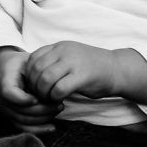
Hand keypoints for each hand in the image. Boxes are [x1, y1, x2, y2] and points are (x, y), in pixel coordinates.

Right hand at [0, 47, 61, 134]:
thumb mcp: (27, 62)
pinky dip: (39, 130)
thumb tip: (51, 77)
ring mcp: (7, 111)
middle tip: (59, 103)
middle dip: (43, 109)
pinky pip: (25, 129)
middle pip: (21, 111)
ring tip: (58, 109)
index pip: (9, 94)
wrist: (9, 72)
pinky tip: (52, 127)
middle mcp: (3, 100)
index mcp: (4, 82)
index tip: (37, 98)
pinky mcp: (13, 119)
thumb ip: (36, 69)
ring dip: (44, 118)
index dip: (23, 99)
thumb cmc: (22, 66)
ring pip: (25, 121)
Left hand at [24, 41, 146, 108]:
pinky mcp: (82, 76)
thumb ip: (52, 62)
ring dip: (43, 93)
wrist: (117, 69)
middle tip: (40, 96)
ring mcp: (73, 62)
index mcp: (59, 46)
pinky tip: (59, 101)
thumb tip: (32, 77)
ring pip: (45, 79)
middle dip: (34, 86)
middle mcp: (64, 51)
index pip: (32, 59)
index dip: (29, 75)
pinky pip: (59, 88)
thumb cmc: (91, 68)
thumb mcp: (69, 57)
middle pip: (36, 69)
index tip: (35, 86)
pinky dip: (55, 98)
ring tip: (49, 99)